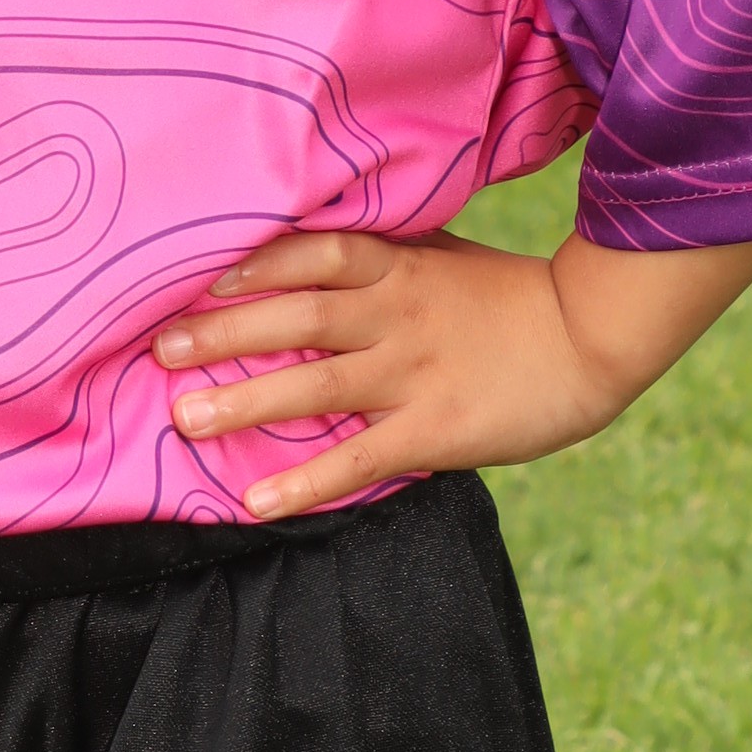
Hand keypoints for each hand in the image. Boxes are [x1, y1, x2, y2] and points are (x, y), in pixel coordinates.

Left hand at [153, 224, 751, 520]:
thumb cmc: (509, 299)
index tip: (194, 275)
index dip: (252, 262)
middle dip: (223, 332)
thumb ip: (379, 257)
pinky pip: (358, 457)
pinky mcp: (435, 429)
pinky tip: (256, 501)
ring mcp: (414, 371)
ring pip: (314, 384)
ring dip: (245, 402)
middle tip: (158, 347)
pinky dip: (305, 480)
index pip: (312, 252)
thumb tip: (303, 250)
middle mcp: (396, 313)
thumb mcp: (442, 257)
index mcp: (399, 265)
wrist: (593, 339)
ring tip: (184, 419)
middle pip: (296, 315)